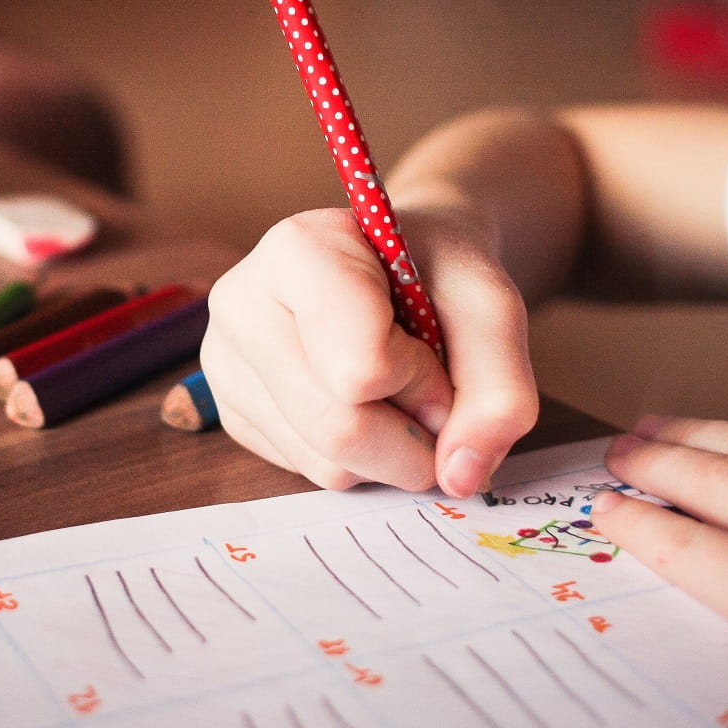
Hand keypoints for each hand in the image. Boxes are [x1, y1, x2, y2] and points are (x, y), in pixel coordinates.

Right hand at [200, 207, 536, 496]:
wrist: (408, 265)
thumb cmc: (442, 274)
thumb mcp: (493, 310)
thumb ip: (500, 390)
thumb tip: (460, 477)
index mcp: (299, 250)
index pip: (361, 369)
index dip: (423, 380)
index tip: (436, 347)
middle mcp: (242, 303)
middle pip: (338, 428)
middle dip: (413, 433)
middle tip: (435, 392)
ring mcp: (227, 362)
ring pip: (325, 463)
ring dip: (391, 450)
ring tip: (398, 387)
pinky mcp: (233, 412)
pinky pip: (308, 472)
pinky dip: (361, 457)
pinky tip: (364, 402)